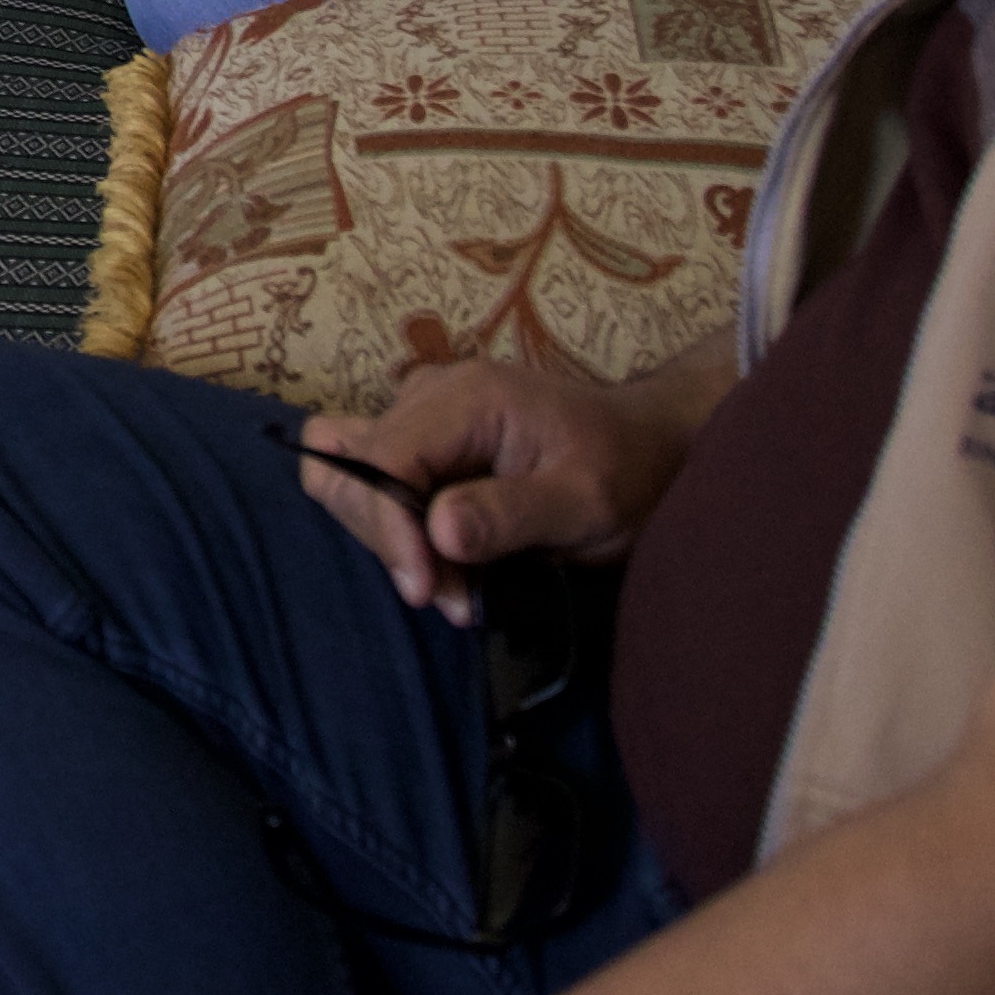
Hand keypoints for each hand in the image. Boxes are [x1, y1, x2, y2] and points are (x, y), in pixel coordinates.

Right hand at [289, 341, 734, 622]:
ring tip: (450, 587)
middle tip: (450, 598)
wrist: (648, 448)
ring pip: (347, 473)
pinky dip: (387, 526)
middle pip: (350, 465)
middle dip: (389, 540)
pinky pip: (367, 478)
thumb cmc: (628, 470)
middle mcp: (428, 396)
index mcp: (467, 398)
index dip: (389, 526)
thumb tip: (438, 531)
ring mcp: (419, 416)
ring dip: (384, 537)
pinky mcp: (420, 443)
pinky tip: (438, 562)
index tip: (426, 589)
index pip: (384, 457)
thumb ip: (512, 514)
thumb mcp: (586, 501)